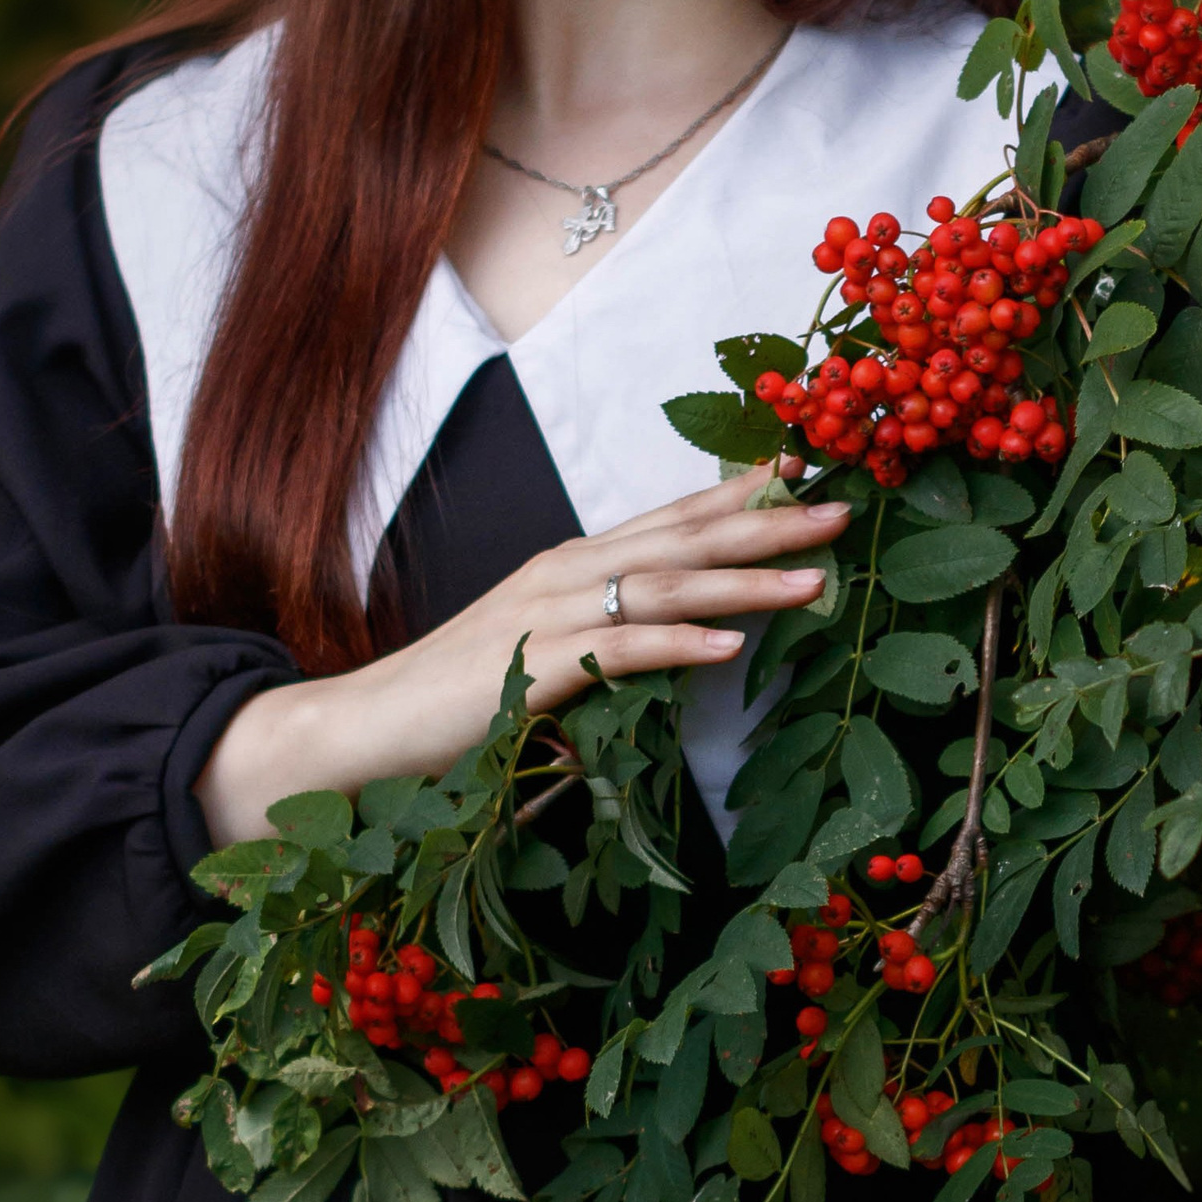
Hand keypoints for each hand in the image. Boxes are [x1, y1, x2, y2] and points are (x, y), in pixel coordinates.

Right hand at [195, 460, 849, 844]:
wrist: (358, 729)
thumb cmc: (453, 700)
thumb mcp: (544, 654)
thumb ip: (603, 640)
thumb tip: (669, 645)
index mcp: (573, 565)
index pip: (669, 518)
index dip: (736, 493)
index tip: (803, 472)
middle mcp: (566, 574)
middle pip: (684, 537)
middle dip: (767, 522)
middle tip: (843, 508)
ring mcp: (548, 617)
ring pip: (665, 586)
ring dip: (746, 580)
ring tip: (816, 578)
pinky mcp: (531, 671)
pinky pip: (619, 651)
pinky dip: (679, 643)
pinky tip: (729, 646)